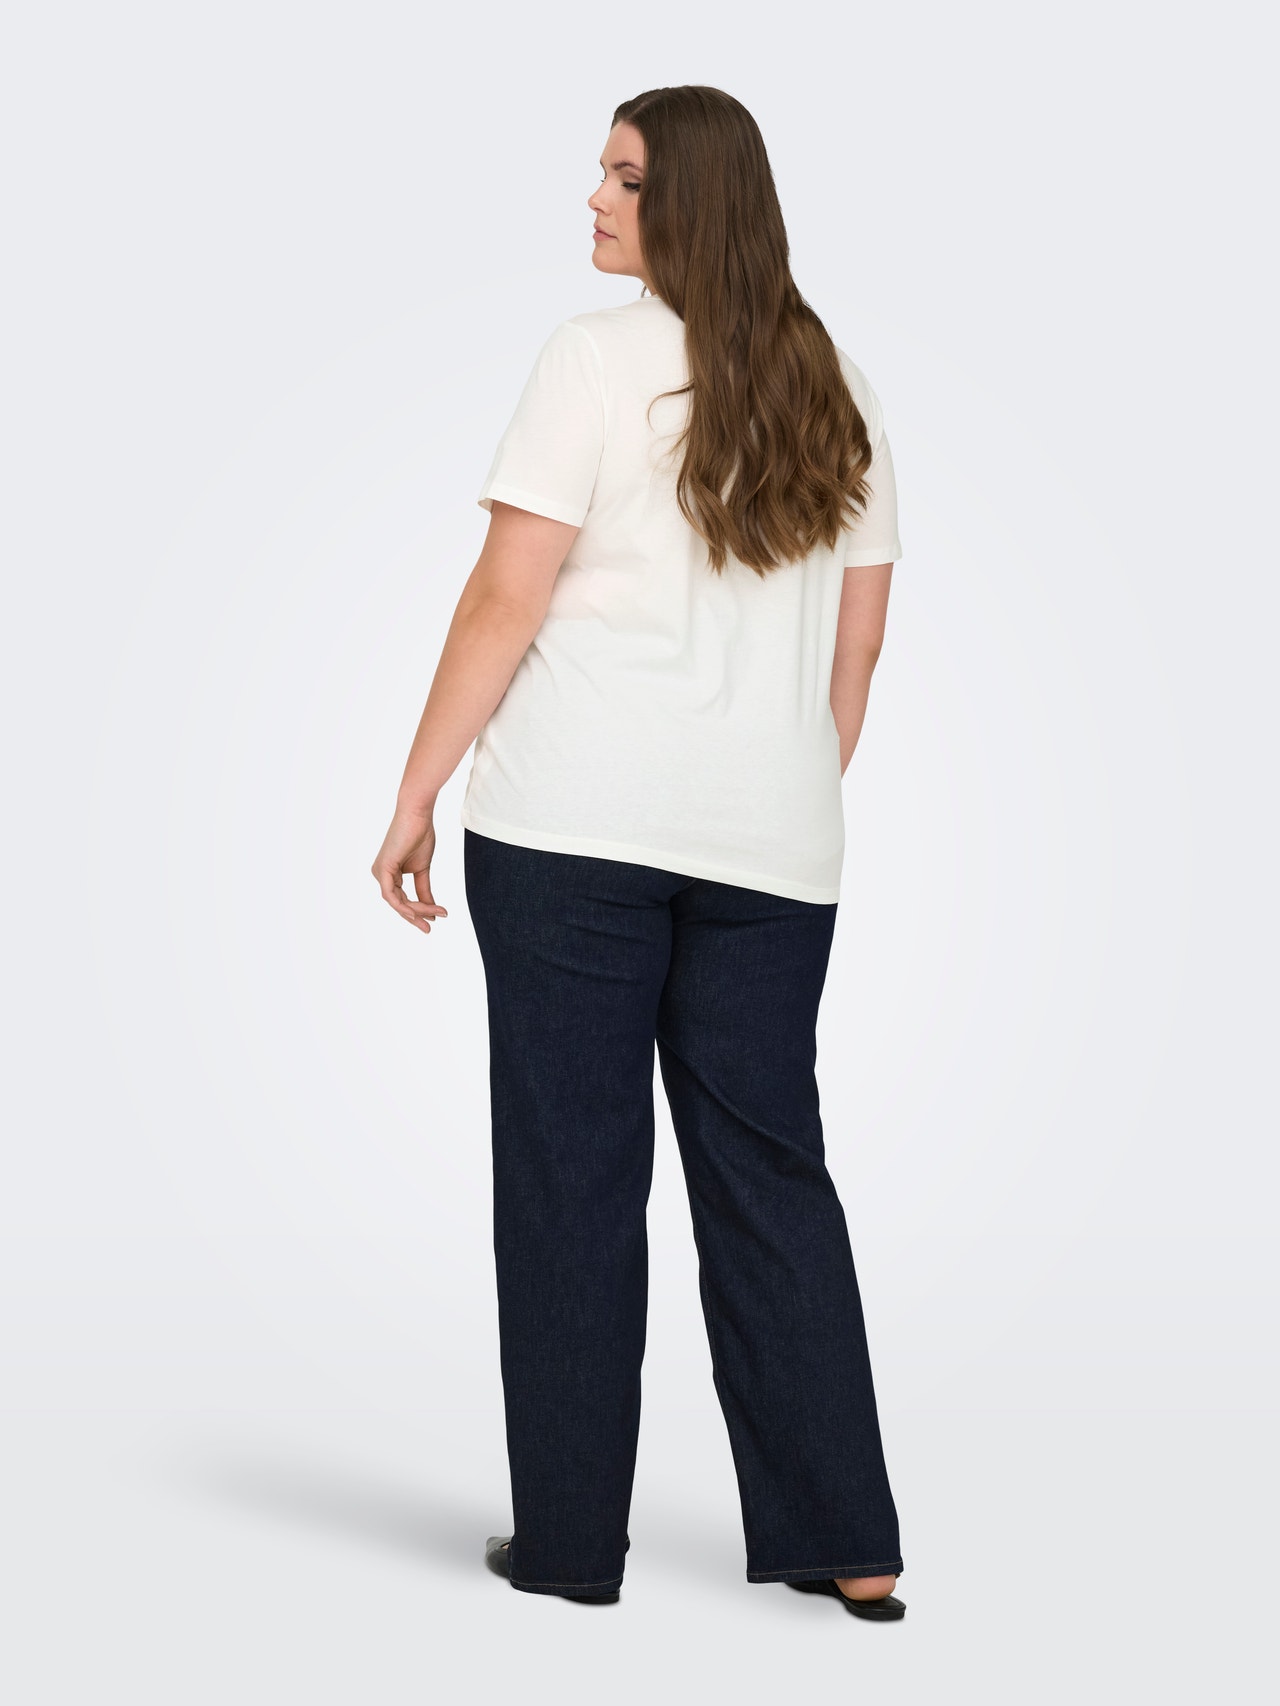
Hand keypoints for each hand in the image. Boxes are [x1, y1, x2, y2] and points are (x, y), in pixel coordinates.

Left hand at [371, 804, 448, 933]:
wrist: (418, 814)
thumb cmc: (420, 834)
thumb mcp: (423, 868)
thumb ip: (424, 889)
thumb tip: (431, 908)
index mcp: (389, 873)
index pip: (403, 900)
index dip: (419, 911)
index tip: (437, 916)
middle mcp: (381, 874)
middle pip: (399, 904)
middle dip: (416, 917)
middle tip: (432, 928)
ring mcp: (379, 872)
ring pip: (397, 903)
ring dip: (417, 911)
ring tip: (436, 915)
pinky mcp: (382, 869)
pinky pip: (391, 896)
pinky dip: (405, 906)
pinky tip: (419, 912)